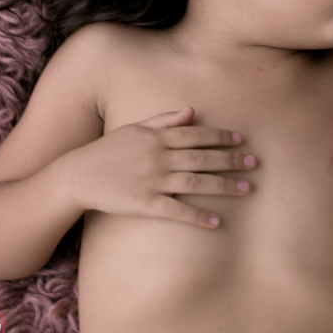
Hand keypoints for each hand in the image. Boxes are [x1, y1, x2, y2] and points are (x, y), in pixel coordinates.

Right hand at [61, 107, 254, 227]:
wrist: (78, 176)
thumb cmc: (108, 150)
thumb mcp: (134, 129)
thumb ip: (164, 119)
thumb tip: (191, 110)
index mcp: (156, 137)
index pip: (196, 135)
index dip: (220, 137)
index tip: (241, 140)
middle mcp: (158, 157)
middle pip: (202, 157)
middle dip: (230, 160)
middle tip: (254, 163)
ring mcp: (152, 181)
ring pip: (196, 182)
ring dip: (223, 186)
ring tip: (246, 189)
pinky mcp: (145, 204)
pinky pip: (176, 210)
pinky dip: (198, 216)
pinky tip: (217, 221)